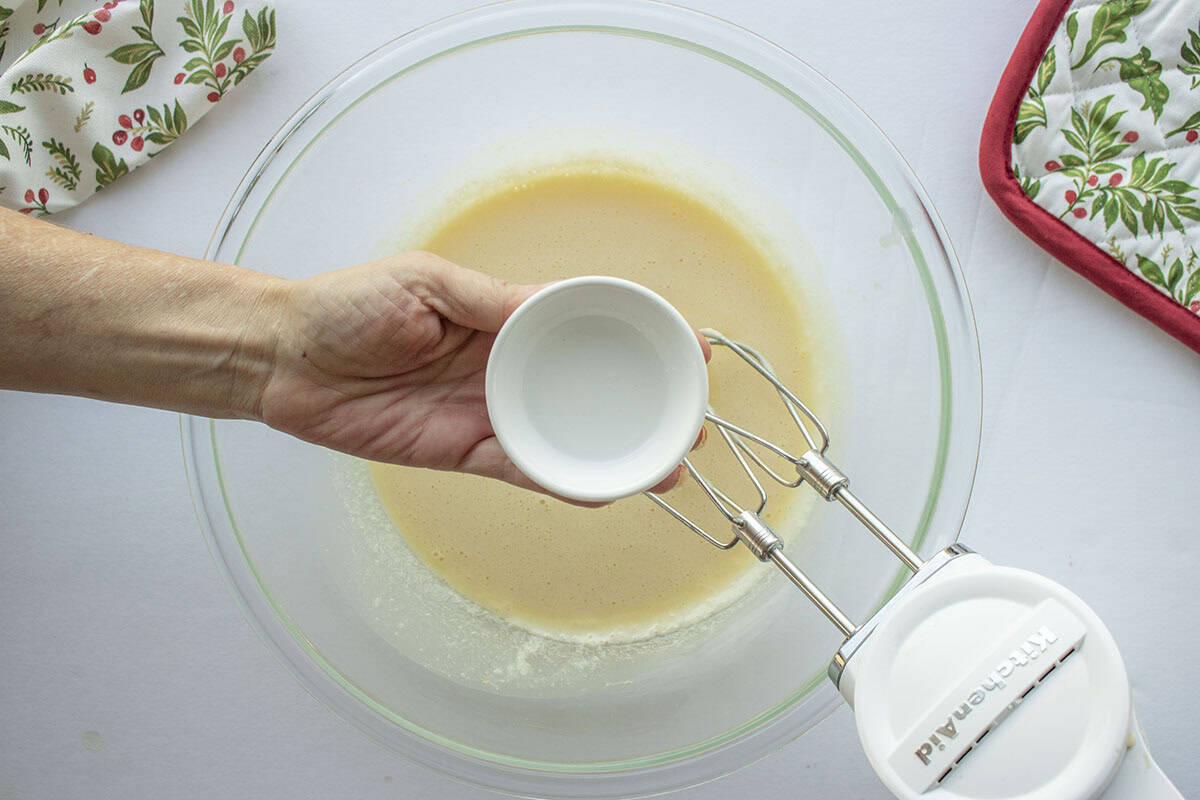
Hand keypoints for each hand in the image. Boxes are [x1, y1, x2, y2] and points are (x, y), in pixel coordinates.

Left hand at [259, 252, 708, 501]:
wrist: (285, 358)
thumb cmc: (348, 305)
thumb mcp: (426, 281)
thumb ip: (490, 300)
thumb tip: (554, 308)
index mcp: (503, 319)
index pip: (585, 327)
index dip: (637, 336)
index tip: (687, 346)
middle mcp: (506, 368)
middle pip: (589, 389)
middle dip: (642, 404)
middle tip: (688, 421)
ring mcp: (488, 413)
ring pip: (566, 438)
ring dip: (615, 452)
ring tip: (665, 466)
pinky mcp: (462, 453)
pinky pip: (522, 471)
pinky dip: (562, 482)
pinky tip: (603, 489)